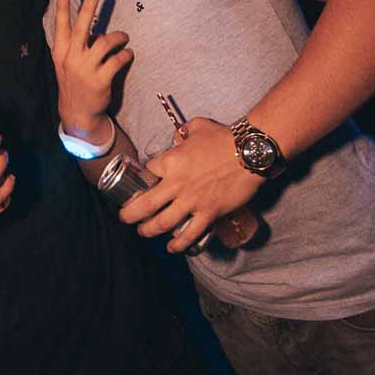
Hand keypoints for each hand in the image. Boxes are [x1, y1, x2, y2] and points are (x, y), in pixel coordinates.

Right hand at [52, 0, 132, 138]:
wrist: (77, 113)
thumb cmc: (74, 83)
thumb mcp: (66, 64)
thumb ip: (74, 47)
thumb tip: (92, 29)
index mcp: (61, 53)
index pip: (60, 27)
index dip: (62, 9)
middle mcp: (71, 59)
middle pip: (80, 28)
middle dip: (88, 8)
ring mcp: (85, 70)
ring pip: (104, 42)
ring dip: (118, 36)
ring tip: (124, 36)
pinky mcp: (100, 80)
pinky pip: (117, 60)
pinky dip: (125, 55)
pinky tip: (129, 54)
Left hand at [119, 117, 261, 251]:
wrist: (249, 152)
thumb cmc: (223, 138)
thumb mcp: (197, 126)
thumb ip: (183, 132)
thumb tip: (179, 137)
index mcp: (170, 162)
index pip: (147, 173)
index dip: (141, 179)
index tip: (141, 184)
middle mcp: (176, 184)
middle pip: (144, 205)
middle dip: (129, 215)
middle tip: (125, 217)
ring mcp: (192, 201)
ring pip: (162, 224)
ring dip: (149, 231)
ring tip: (144, 232)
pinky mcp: (209, 213)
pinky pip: (190, 234)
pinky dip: (179, 244)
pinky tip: (173, 248)